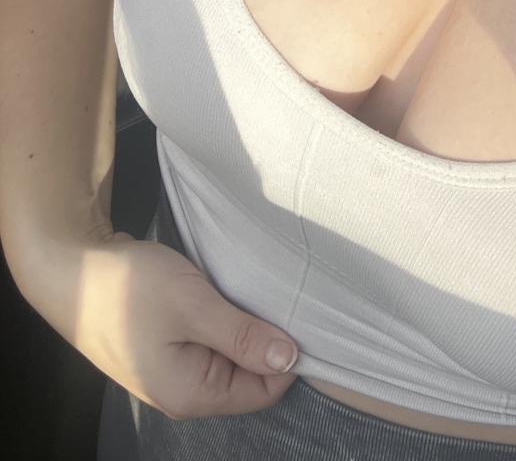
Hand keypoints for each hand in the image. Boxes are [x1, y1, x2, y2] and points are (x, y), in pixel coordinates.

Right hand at [16, 225, 301, 419]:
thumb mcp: (194, 306)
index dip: (286, 354)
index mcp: (192, 394)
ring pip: (230, 355)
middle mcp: (183, 392)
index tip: (295, 311)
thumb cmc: (130, 287)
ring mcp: (171, 371)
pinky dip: (222, 319)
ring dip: (242, 325)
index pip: (265, 390)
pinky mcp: (164, 347)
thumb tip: (291, 359)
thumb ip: (243, 336)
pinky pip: (209, 341)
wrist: (72, 268)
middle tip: (271, 294)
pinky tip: (223, 293)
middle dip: (264, 338)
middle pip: (248, 375)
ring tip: (246, 290)